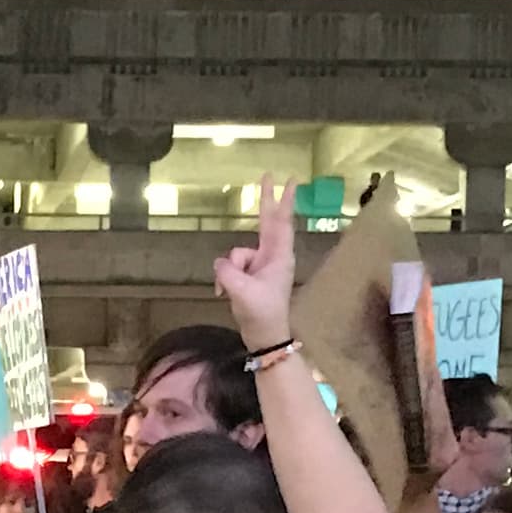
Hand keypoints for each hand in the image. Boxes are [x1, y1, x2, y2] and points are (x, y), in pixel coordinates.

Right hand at [212, 179, 298, 350]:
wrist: (264, 337)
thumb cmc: (262, 313)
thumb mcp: (243, 291)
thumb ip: (228, 272)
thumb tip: (220, 264)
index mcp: (279, 256)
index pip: (281, 222)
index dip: (283, 200)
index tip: (291, 179)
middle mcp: (271, 256)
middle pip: (267, 221)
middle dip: (266, 200)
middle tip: (268, 175)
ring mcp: (259, 265)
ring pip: (236, 254)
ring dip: (228, 271)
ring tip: (230, 291)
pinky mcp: (248, 275)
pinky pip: (229, 267)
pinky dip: (224, 279)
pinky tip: (223, 294)